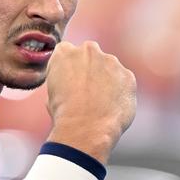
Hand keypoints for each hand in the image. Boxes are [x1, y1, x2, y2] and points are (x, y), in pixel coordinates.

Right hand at [46, 41, 135, 163]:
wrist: (86, 128)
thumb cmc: (64, 113)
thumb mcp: (51, 93)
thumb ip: (62, 79)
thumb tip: (68, 85)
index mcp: (65, 53)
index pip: (66, 52)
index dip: (68, 68)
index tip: (69, 81)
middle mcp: (88, 51)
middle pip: (89, 55)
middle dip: (89, 68)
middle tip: (86, 91)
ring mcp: (110, 61)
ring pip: (109, 67)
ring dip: (106, 79)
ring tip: (100, 102)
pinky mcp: (128, 75)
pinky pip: (124, 80)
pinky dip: (120, 91)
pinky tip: (112, 106)